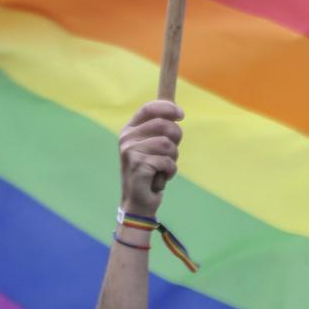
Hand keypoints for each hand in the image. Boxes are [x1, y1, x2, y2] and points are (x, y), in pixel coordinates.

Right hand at [118, 100, 182, 217]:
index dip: (168, 108)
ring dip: (173, 157)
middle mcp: (127, 138)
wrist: (139, 201)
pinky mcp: (137, 165)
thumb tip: (177, 108)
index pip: (149, 108)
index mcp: (130, 129)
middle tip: (171, 152)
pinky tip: (161, 177)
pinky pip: (167, 161)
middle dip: (176, 138)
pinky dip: (170, 170)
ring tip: (163, 167)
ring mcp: (130, 151)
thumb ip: (162, 127)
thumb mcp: (154, 145)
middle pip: (163, 124)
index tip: (181, 115)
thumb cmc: (151, 170)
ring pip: (167, 144)